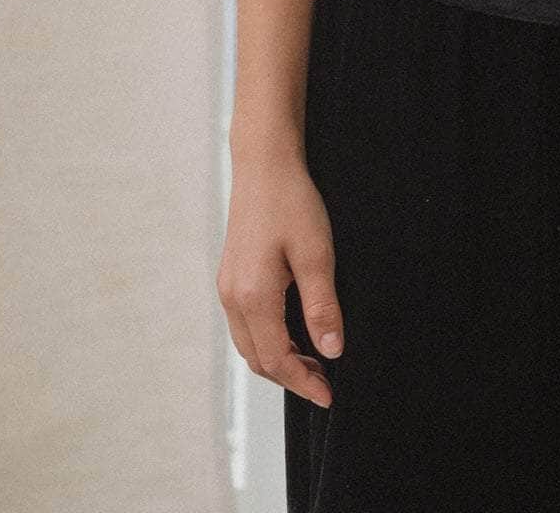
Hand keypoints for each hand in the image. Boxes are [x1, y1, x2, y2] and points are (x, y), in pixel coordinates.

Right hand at [217, 145, 344, 410]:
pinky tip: (293, 332)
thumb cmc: (292, 202)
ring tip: (313, 360)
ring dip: (279, 360)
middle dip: (291, 377)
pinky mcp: (231, 277)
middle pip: (259, 359)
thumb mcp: (317, 254)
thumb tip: (332, 350)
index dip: (303, 383)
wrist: (264, 164)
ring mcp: (228, 287)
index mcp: (253, 297)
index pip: (277, 359)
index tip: (329, 395)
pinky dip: (268, 340)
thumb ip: (322, 306)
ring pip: (249, 344)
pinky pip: (245, 325)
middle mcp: (232, 298)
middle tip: (325, 381)